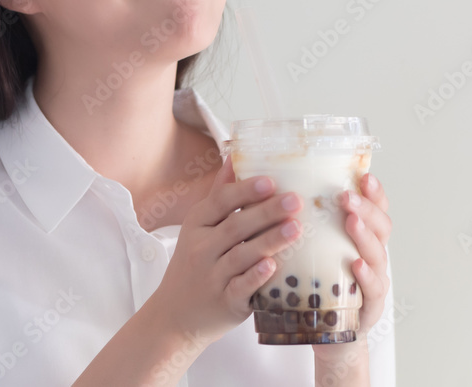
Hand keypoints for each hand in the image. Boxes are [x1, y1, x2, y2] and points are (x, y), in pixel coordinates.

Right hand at [148, 156, 303, 345]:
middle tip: (295, 200)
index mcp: (197, 225)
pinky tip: (272, 265)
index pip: (220, 202)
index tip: (271, 181)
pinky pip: (240, 288)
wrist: (175, 316)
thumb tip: (234, 156)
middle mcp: (201, 249)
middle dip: (266, 212)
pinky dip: (255, 277)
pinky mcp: (224, 302)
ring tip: (296, 228)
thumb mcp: (199, 227)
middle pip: (235, 226)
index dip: (245, 191)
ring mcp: (212, 277)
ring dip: (269, 241)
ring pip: (241, 256)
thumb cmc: (194, 264)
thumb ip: (219, 194)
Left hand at [312, 172, 391, 360]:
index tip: (363, 175)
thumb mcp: (314, 250)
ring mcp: (375, 281)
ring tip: (351, 221)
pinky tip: (357, 265)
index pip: (374, 209)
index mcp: (361, 238)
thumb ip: (305, 223)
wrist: (327, 333)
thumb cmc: (317, 285)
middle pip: (381, 226)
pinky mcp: (369, 306)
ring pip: (378, 254)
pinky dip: (366, 276)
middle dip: (366, 208)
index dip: (373, 192)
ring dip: (365, 235)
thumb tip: (277, 189)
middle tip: (347, 196)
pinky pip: (372, 289)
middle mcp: (373, 255)